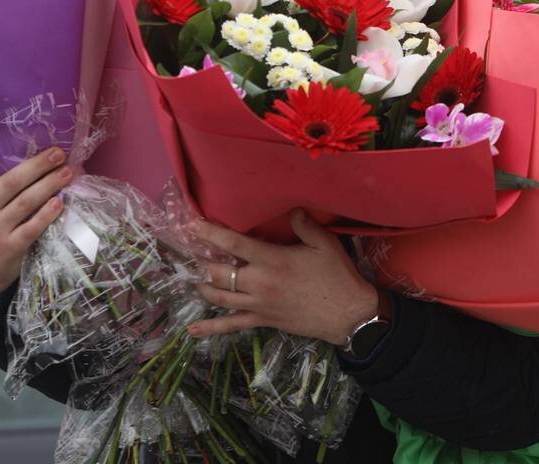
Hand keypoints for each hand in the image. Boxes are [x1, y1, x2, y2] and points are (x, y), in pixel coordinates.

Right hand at [0, 115, 69, 302]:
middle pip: (12, 181)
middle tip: (59, 152)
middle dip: (38, 165)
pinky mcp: (10, 246)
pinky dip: (48, 213)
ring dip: (51, 185)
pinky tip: (61, 202)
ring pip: (27, 201)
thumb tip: (30, 157)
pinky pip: (33, 226)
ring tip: (68, 171)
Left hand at [187, 209, 378, 345]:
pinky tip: (192, 329)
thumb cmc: (337, 276)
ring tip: (194, 277)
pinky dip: (210, 328)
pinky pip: (231, 326)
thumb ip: (304, 225)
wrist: (348, 314)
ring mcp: (258, 305)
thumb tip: (292, 210)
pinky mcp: (263, 321)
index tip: (193, 225)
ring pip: (219, 297)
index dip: (211, 233)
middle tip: (190, 252)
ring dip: (203, 286)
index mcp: (271, 260)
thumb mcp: (324, 243)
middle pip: (219, 272)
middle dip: (201, 262)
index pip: (234, 244)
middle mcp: (259, 283)